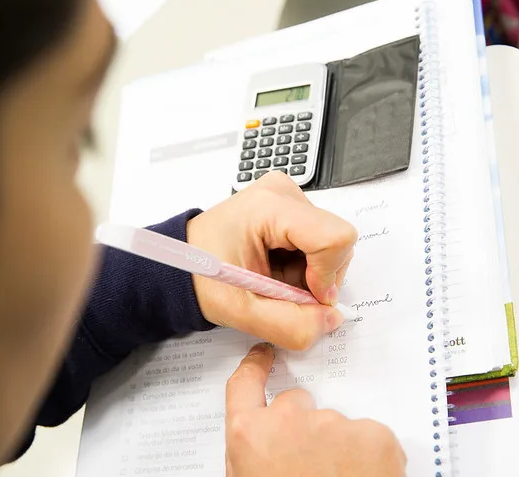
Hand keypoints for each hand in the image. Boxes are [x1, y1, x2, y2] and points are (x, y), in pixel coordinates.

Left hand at [187, 172, 356, 349]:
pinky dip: (305, 264)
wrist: (182, 262)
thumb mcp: (242, 312)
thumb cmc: (201, 276)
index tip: (307, 296)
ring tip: (275, 279)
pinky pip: (319, 240)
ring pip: (331, 244)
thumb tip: (331, 320)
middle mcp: (282, 192)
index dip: (328, 277)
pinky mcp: (290, 205)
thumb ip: (291, 325)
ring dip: (311, 274)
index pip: (334, 238)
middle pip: (336, 242)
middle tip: (280, 290)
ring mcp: (287, 196)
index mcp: (268, 207)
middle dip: (317, 278)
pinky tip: (277, 269)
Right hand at [224, 344, 406, 475]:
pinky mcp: (375, 434)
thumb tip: (259, 441)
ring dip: (339, 447)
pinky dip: (370, 456)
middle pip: (297, 403)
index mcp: (250, 435)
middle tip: (312, 465)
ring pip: (337, 425)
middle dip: (304, 427)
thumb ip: (252, 453)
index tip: (263, 356)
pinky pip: (371, 437)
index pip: (244, 384)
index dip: (255, 367)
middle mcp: (290, 418)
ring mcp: (334, 422)